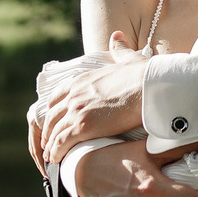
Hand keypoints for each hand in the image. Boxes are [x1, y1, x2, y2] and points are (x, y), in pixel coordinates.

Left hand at [30, 45, 147, 168]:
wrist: (148, 86)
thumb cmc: (144, 75)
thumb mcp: (127, 58)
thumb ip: (119, 49)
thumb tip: (117, 36)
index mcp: (81, 80)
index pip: (56, 98)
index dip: (52, 113)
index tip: (53, 122)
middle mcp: (74, 94)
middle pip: (52, 117)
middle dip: (48, 131)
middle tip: (49, 144)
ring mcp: (76, 110)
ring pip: (54, 132)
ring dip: (50, 145)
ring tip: (51, 156)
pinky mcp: (83, 126)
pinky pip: (61, 142)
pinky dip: (56, 152)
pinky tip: (57, 160)